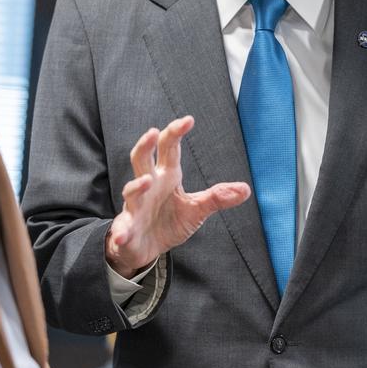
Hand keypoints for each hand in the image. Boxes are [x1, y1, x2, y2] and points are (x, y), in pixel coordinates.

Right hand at [105, 115, 249, 277]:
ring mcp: (136, 206)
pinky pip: (122, 228)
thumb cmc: (169, 222)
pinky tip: (122, 236)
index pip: (169, 149)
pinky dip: (121, 232)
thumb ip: (218, 198)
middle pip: (142, 160)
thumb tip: (246, 189)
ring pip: (131, 190)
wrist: (146, 247)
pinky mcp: (127, 229)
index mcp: (167, 177)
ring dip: (136, 186)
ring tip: (146, 181)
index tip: (188, 120)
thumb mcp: (197, 210)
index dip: (176, 133)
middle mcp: (149, 186)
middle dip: (146, 146)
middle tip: (154, 132)